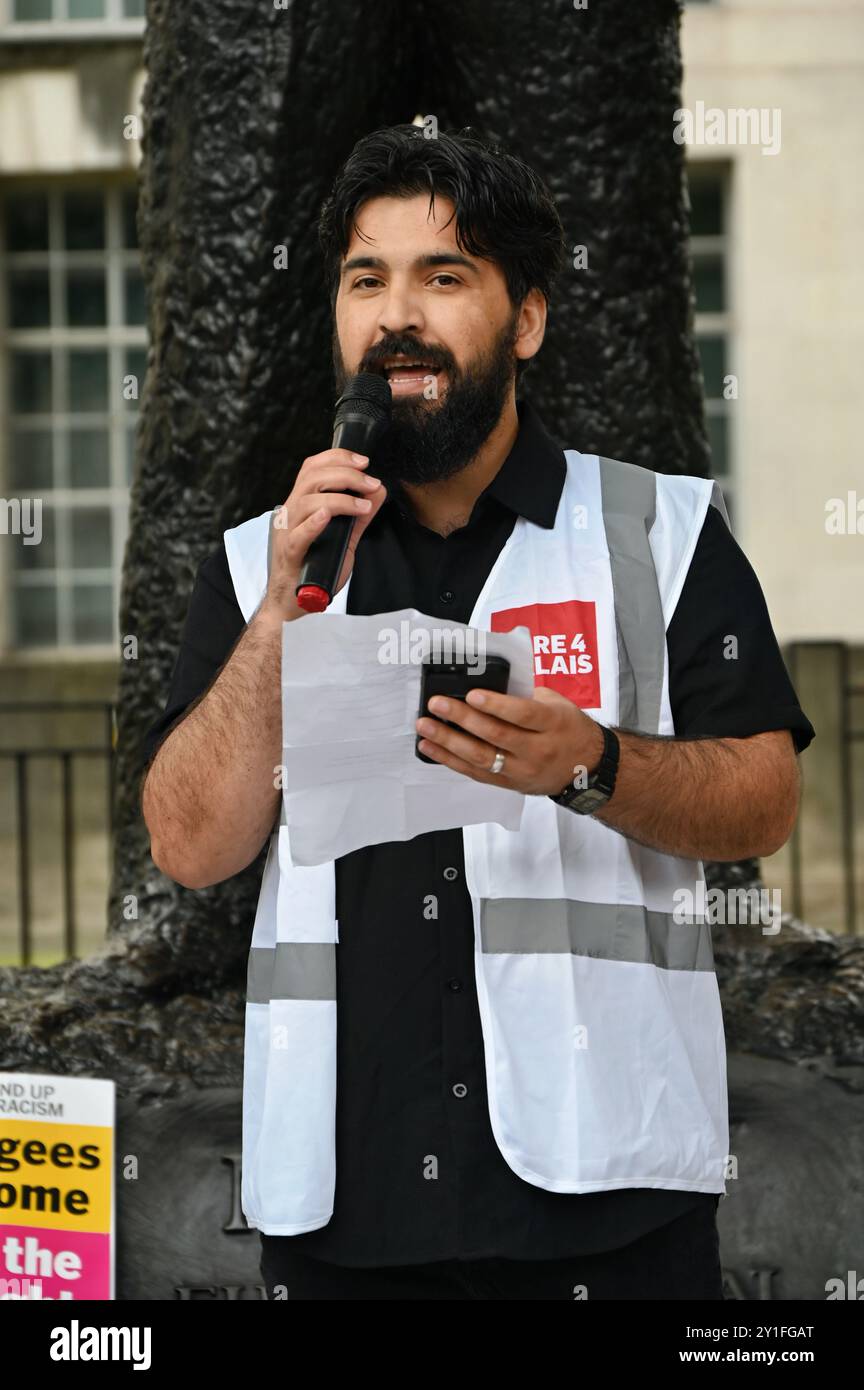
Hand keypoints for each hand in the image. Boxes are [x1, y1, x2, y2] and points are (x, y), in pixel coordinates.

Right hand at [261, 448, 387, 622]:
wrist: (294, 604)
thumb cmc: (315, 569)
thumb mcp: (344, 538)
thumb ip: (359, 515)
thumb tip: (378, 491)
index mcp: (300, 505)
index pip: (312, 467)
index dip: (337, 458)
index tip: (363, 461)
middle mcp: (290, 513)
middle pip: (312, 478)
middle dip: (346, 475)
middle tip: (371, 483)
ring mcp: (287, 533)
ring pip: (307, 501)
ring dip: (340, 499)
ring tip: (364, 506)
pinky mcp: (289, 554)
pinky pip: (299, 534)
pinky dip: (314, 522)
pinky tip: (328, 515)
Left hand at [415, 686, 605, 794]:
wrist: (588, 767)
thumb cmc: (569, 728)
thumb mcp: (557, 703)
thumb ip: (525, 694)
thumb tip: (488, 681)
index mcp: (552, 724)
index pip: (522, 715)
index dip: (496, 705)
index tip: (472, 694)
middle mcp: (538, 750)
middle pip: (496, 736)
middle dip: (462, 719)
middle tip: (437, 704)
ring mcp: (522, 770)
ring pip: (481, 758)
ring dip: (448, 742)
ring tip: (425, 727)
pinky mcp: (510, 784)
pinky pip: (476, 773)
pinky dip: (451, 760)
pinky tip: (431, 748)